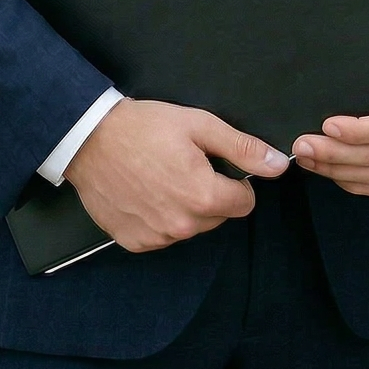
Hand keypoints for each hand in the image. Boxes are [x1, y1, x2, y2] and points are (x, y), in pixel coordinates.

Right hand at [63, 98, 286, 252]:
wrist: (90, 140)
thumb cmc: (147, 127)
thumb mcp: (200, 126)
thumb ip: (242, 148)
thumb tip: (278, 166)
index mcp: (203, 198)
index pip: (244, 203)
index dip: (236, 182)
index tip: (217, 165)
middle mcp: (181, 227)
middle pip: (217, 216)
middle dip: (211, 194)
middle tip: (186, 165)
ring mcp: (155, 238)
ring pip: (190, 227)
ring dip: (185, 208)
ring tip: (163, 176)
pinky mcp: (133, 242)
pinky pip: (162, 235)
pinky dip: (160, 218)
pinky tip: (146, 192)